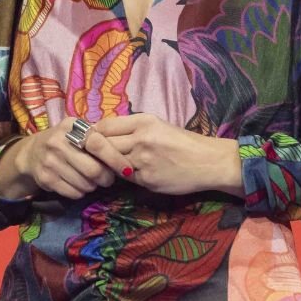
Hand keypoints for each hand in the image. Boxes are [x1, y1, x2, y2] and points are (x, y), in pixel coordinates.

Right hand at [0, 117, 117, 202]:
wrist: (32, 153)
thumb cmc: (65, 142)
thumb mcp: (78, 132)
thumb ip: (99, 139)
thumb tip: (126, 155)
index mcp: (72, 126)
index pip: (99, 144)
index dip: (116, 159)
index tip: (127, 170)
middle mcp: (58, 142)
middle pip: (94, 170)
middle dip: (106, 178)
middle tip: (107, 179)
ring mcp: (50, 161)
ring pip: (85, 184)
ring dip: (93, 186)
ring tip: (89, 180)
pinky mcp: (45, 178)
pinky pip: (73, 193)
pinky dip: (80, 192)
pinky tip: (77, 184)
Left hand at [92, 114, 242, 197]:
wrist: (209, 162)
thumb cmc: (183, 142)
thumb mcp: (158, 125)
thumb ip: (132, 128)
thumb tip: (103, 134)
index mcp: (144, 121)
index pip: (104, 126)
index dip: (94, 134)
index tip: (91, 139)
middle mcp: (141, 139)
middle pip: (103, 144)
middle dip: (95, 151)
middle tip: (93, 155)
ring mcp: (143, 161)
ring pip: (111, 163)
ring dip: (108, 165)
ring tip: (110, 164)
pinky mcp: (146, 180)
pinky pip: (126, 178)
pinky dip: (125, 176)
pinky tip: (133, 173)